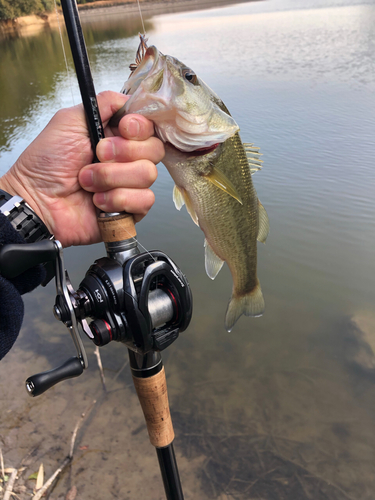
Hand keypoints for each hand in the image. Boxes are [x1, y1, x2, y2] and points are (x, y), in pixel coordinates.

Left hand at [0, 91, 163, 246]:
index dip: (140, 127)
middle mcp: (127, 159)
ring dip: (112, 178)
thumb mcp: (70, 120)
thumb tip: (130, 99)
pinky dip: (117, 199)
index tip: (122, 129)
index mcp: (116, 136)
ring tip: (87, 182)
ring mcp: (130, 185)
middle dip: (123, 153)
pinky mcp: (130, 209)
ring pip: (147, 175)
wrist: (37, 201)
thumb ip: (104, 103)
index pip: (149, 126)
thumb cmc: (46, 163)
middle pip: (154, 149)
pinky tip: (98, 202)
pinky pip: (144, 200)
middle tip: (97, 156)